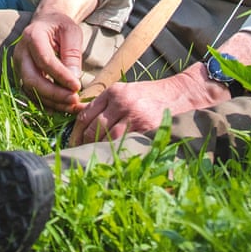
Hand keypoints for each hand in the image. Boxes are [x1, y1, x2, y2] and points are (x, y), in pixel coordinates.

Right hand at [12, 0, 98, 112]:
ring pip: (31, 89)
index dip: (60, 76)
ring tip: (72, 106)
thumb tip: (74, 77)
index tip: (77, 86)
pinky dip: (46, 103)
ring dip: (52, 101)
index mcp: (32, 36)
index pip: (45, 60)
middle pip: (32, 79)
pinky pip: (31, 93)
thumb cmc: (60, 26)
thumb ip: (72, 53)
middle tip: (74, 100)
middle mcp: (21, 52)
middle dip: (54, 93)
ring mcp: (18, 65)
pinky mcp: (21, 75)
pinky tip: (61, 108)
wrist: (46, 23)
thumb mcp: (71, 32)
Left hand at [68, 69, 222, 146]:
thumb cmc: (148, 96)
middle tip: (80, 155)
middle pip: (95, 127)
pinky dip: (118, 152)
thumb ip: (104, 104)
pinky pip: (126, 144)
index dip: (77, 132)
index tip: (73, 142)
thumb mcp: (124, 92)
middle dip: (85, 143)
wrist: (178, 95)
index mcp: (113, 92)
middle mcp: (122, 102)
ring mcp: (134, 115)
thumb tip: (81, 119)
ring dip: (100, 150)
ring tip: (94, 159)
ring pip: (108, 138)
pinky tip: (113, 159)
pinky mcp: (146, 128)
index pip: (86, 114)